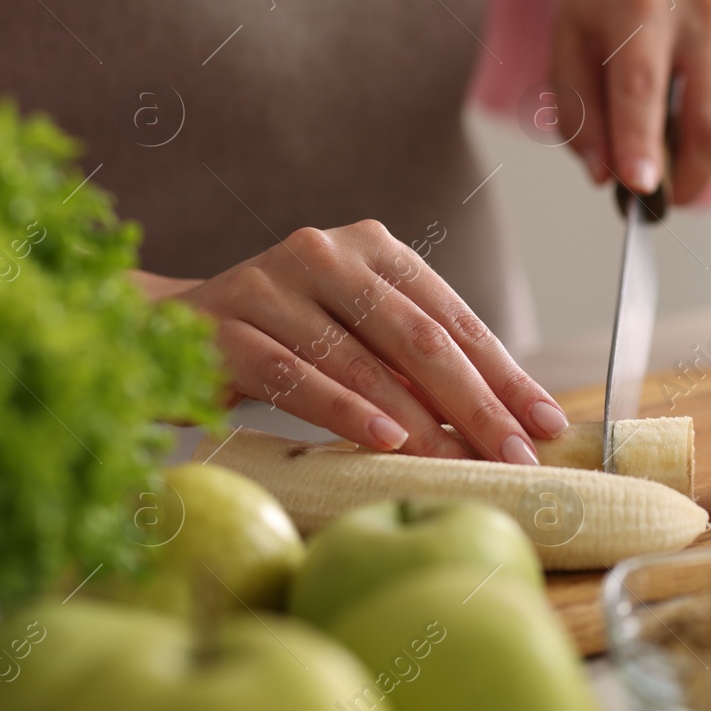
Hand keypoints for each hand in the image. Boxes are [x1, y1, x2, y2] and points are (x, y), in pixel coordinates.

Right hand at [136, 221, 567, 460]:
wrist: (163, 329)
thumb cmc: (284, 339)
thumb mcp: (357, 336)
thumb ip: (418, 366)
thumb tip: (505, 425)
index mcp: (374, 249)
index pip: (456, 318)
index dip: (506, 374)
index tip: (547, 423)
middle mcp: (326, 254)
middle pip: (420, 337)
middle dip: (476, 402)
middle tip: (515, 454)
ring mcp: (270, 286)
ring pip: (363, 360)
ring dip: (420, 420)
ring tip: (461, 461)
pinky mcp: (223, 328)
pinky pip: (294, 375)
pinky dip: (345, 410)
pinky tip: (385, 441)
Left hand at [552, 0, 710, 204]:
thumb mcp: (568, 41)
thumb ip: (578, 111)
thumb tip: (604, 175)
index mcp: (640, 5)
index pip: (642, 85)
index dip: (640, 142)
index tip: (640, 188)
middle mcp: (701, 10)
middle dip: (690, 176)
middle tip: (664, 199)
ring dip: (701, 155)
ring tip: (668, 142)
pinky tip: (693, 101)